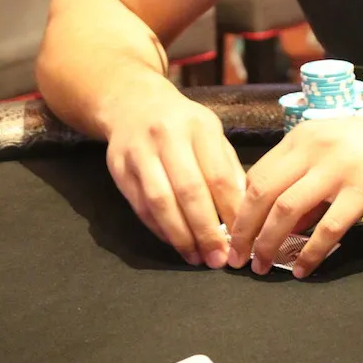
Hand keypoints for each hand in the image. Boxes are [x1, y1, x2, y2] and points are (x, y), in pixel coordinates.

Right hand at [104, 80, 245, 267]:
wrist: (133, 104)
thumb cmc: (182, 124)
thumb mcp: (211, 132)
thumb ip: (227, 166)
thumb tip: (243, 210)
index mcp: (198, 125)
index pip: (217, 174)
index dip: (230, 210)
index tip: (241, 237)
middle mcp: (167, 136)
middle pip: (188, 190)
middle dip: (205, 230)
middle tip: (218, 258)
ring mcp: (139, 152)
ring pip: (160, 202)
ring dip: (180, 236)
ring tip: (196, 257)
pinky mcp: (119, 169)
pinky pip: (141, 206)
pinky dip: (160, 229)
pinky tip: (175, 242)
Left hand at [227, 108, 362, 277]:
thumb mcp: (334, 147)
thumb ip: (306, 176)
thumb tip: (282, 220)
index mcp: (304, 136)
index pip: (258, 172)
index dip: (241, 207)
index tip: (235, 233)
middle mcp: (315, 147)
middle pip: (263, 191)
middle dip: (245, 229)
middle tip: (238, 257)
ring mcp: (338, 168)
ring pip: (287, 210)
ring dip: (268, 243)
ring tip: (262, 266)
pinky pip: (327, 228)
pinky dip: (310, 253)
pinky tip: (303, 269)